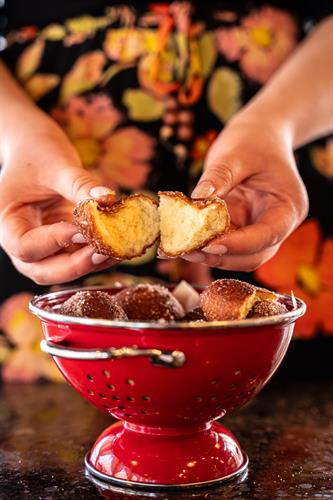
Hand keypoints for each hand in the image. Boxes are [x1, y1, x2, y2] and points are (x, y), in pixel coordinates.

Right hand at [0, 108, 117, 283]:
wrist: (37, 149)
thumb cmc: (38, 153)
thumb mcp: (57, 165)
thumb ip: (80, 185)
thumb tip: (108, 200)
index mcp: (7, 222)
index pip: (26, 246)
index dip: (54, 242)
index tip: (81, 230)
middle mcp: (22, 241)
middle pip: (43, 270)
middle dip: (74, 266)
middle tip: (102, 251)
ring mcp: (43, 247)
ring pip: (63, 270)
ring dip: (90, 265)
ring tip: (117, 250)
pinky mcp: (63, 245)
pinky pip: (79, 258)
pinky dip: (97, 256)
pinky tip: (119, 247)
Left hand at [186, 114, 308, 270]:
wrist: (259, 135)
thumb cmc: (254, 141)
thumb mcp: (237, 153)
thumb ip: (219, 177)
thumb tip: (197, 201)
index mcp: (288, 208)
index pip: (267, 235)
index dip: (239, 245)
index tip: (209, 245)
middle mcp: (276, 225)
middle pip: (254, 255)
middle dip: (222, 256)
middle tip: (189, 252)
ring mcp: (257, 229)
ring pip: (237, 256)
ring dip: (211, 255)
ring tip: (182, 249)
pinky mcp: (239, 228)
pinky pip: (224, 243)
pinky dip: (205, 245)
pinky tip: (184, 241)